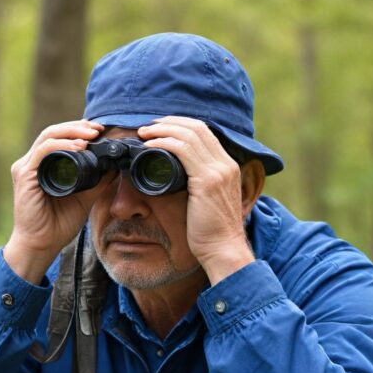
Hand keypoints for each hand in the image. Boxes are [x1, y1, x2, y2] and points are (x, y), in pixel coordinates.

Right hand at [3, 120, 108, 282]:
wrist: (42, 245)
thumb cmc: (58, 224)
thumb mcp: (85, 197)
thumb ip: (97, 181)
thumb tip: (115, 165)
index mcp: (44, 165)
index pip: (60, 137)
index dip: (79, 130)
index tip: (100, 131)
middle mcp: (32, 162)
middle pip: (54, 132)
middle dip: (78, 127)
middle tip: (98, 129)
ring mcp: (26, 167)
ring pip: (48, 137)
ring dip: (71, 133)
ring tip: (90, 136)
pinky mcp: (24, 175)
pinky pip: (43, 152)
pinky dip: (61, 146)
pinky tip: (78, 148)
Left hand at [137, 117, 255, 282]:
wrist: (223, 249)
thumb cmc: (211, 232)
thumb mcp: (207, 201)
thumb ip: (198, 184)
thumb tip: (175, 177)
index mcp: (228, 166)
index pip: (205, 132)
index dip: (181, 125)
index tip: (160, 127)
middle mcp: (226, 164)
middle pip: (197, 127)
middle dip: (170, 122)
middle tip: (148, 127)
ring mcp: (218, 171)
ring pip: (189, 135)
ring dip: (163, 130)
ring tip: (144, 133)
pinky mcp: (208, 181)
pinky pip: (183, 151)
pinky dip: (164, 143)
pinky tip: (150, 145)